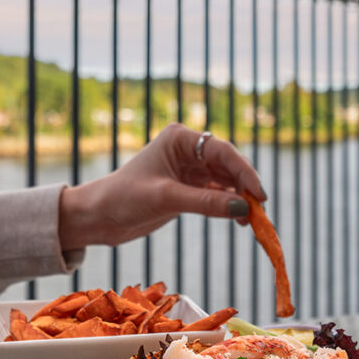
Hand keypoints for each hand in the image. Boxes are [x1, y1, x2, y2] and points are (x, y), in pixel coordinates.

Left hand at [58, 123, 265, 250]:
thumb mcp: (166, 199)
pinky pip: (217, 194)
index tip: (259, 194)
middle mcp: (188, 150)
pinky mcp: (188, 188)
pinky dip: (229, 206)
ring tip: (251, 220)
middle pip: (228, 165)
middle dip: (245, 186)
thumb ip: (206, 203)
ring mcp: (190, 169)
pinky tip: (239, 220)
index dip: (244, 172)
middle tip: (260, 210)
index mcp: (180, 139)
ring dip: (239, 198)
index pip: (222, 151)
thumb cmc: (124, 199)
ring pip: (226, 181)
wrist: (98, 217)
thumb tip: (243, 209)